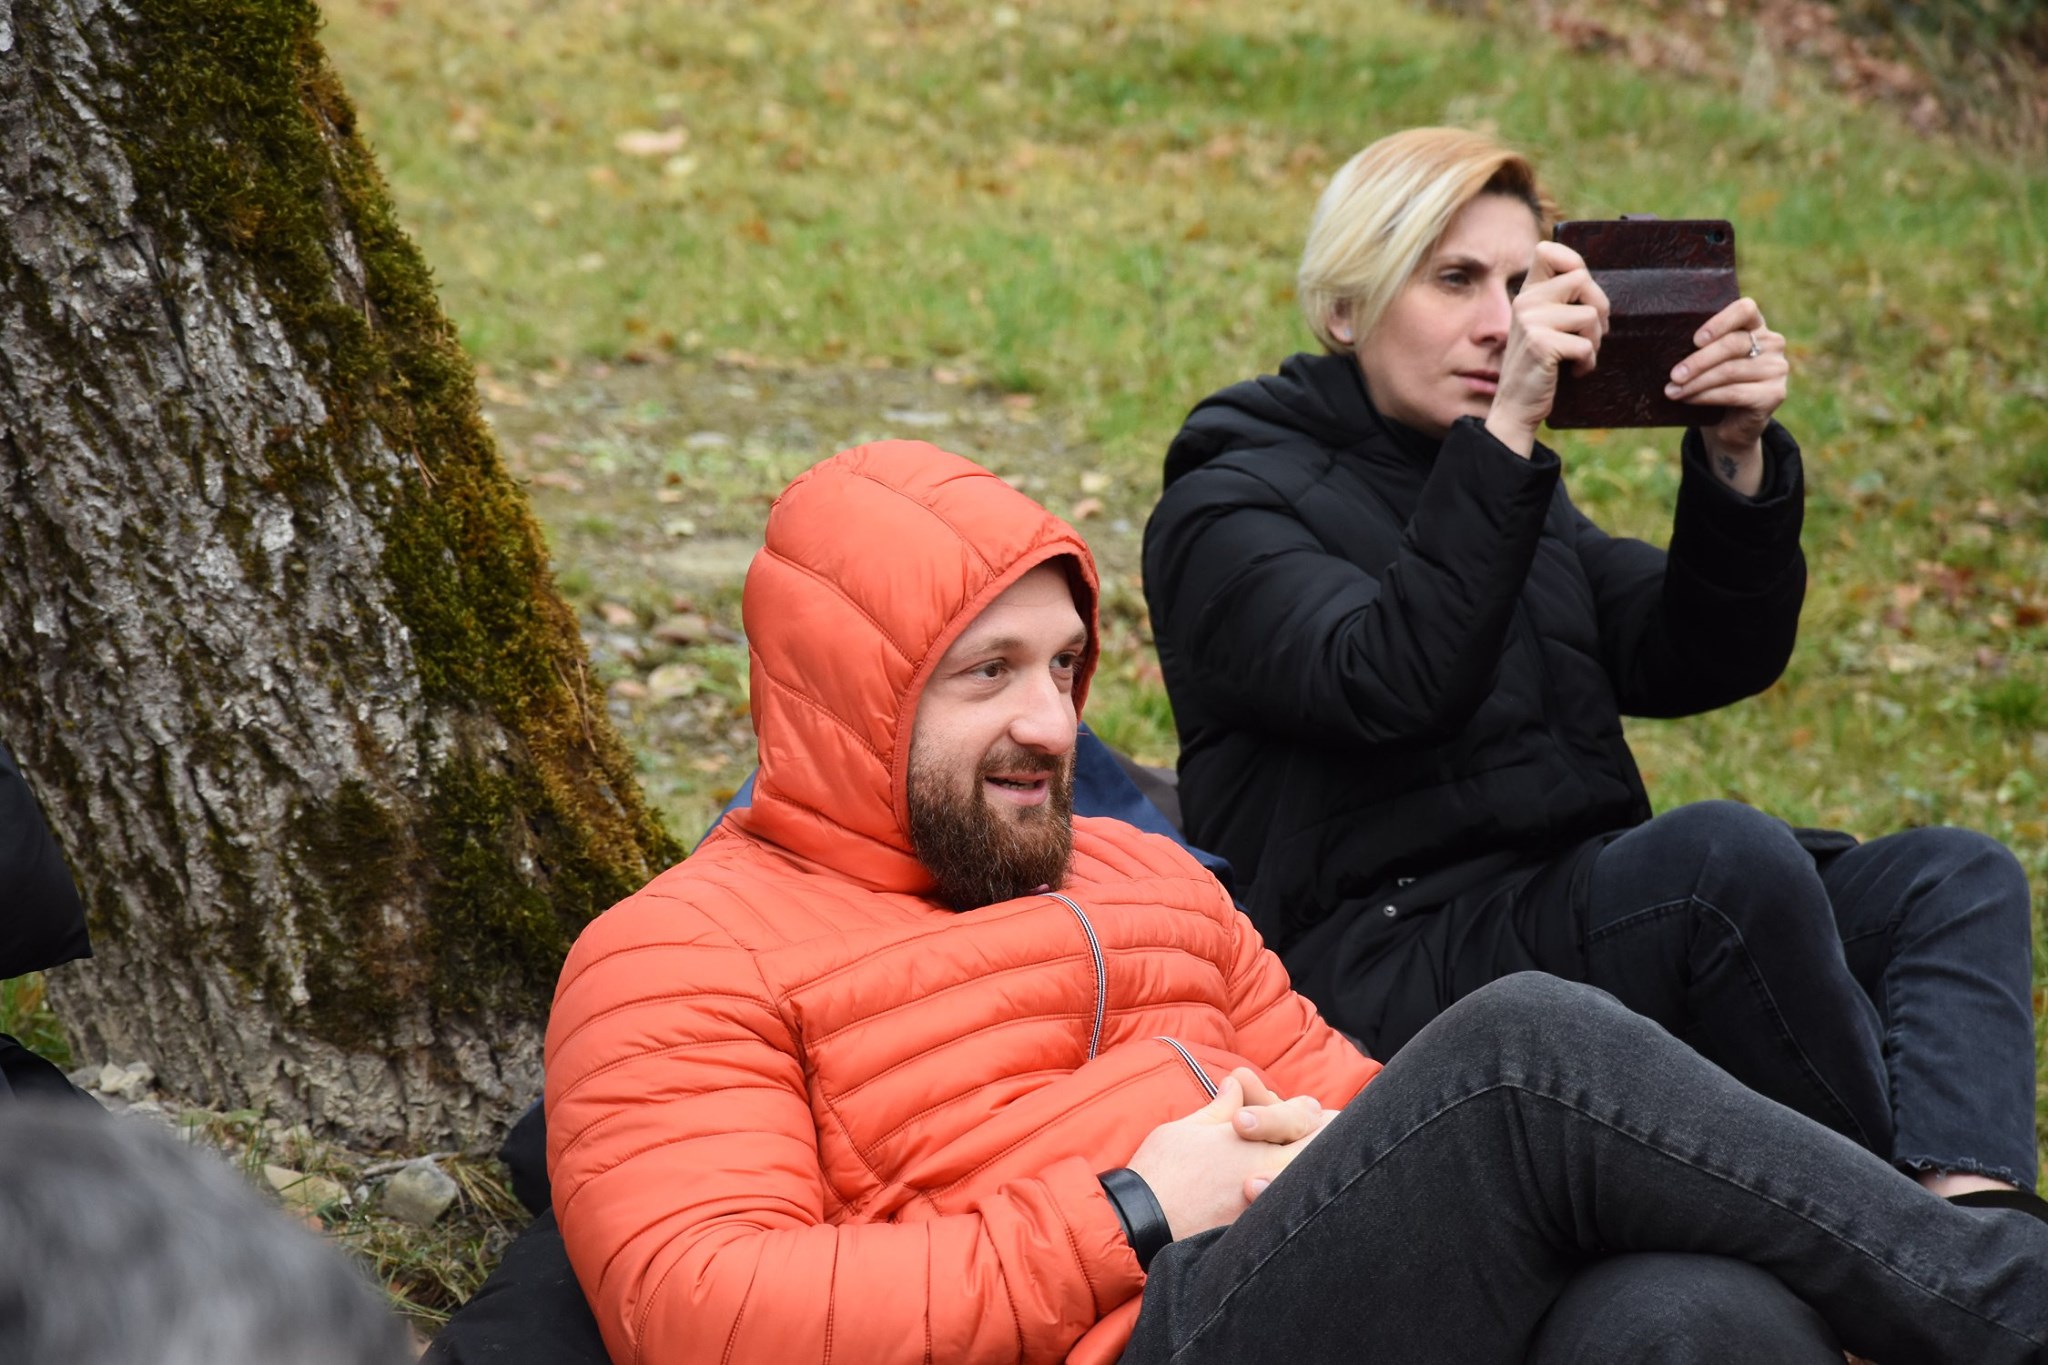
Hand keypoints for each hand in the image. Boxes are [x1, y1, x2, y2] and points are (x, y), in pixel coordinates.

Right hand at [1124, 1071, 1328, 1239]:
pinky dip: (1287, 1198)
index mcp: (1256, 1145)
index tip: (1304, 1111)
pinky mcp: (1254, 1231)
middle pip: (1320, 1156)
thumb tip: (1237, 1085)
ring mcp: (1265, 1209)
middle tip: (1311, 1135)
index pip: (1308, 1122)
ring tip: (1291, 1163)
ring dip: (1304, 1171)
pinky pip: (1285, 1212)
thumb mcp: (1189, 1128)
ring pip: (1306, 1185)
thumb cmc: (1160, 1171)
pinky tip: (1275, 1192)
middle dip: (1319, 1141)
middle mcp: (1270, 1177)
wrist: (1141, 1223)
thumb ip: (1222, 1107)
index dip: (1309, 1114)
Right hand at [1486, 240, 1610, 456]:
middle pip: (1582, 279)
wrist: (1517, 407)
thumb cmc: (1539, 367)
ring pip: (1590, 314)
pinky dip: (1588, 362)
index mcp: (1528, 293)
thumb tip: (1591, 284)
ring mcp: (1531, 322)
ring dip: (1595, 340)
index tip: (1581, 293)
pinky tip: (1575, 371)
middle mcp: (1526, 302)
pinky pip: (1585, 344)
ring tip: (1581, 355)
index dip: (1573, 261)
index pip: (1547, 250)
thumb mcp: (1546, 326)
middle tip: (1593, 333)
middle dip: (1600, 307)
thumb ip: (1561, 301)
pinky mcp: (1540, 344)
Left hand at [1666, 297, 1787, 493]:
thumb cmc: (1713, 384)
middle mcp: (1772, 343)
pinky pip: (1734, 393)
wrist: (1730, 424)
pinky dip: (1706, 396)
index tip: (1695, 340)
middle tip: (1673, 374)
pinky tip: (1688, 399)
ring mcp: (1776, 369)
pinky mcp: (1775, 394)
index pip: (1746, 309)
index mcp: (1756, 326)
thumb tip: (1667, 342)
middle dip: (1698, 361)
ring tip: (1672, 390)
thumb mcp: (1708, 360)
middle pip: (1733, 344)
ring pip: (1730, 371)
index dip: (1721, 322)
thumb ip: (1701, 346)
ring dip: (1696, 382)